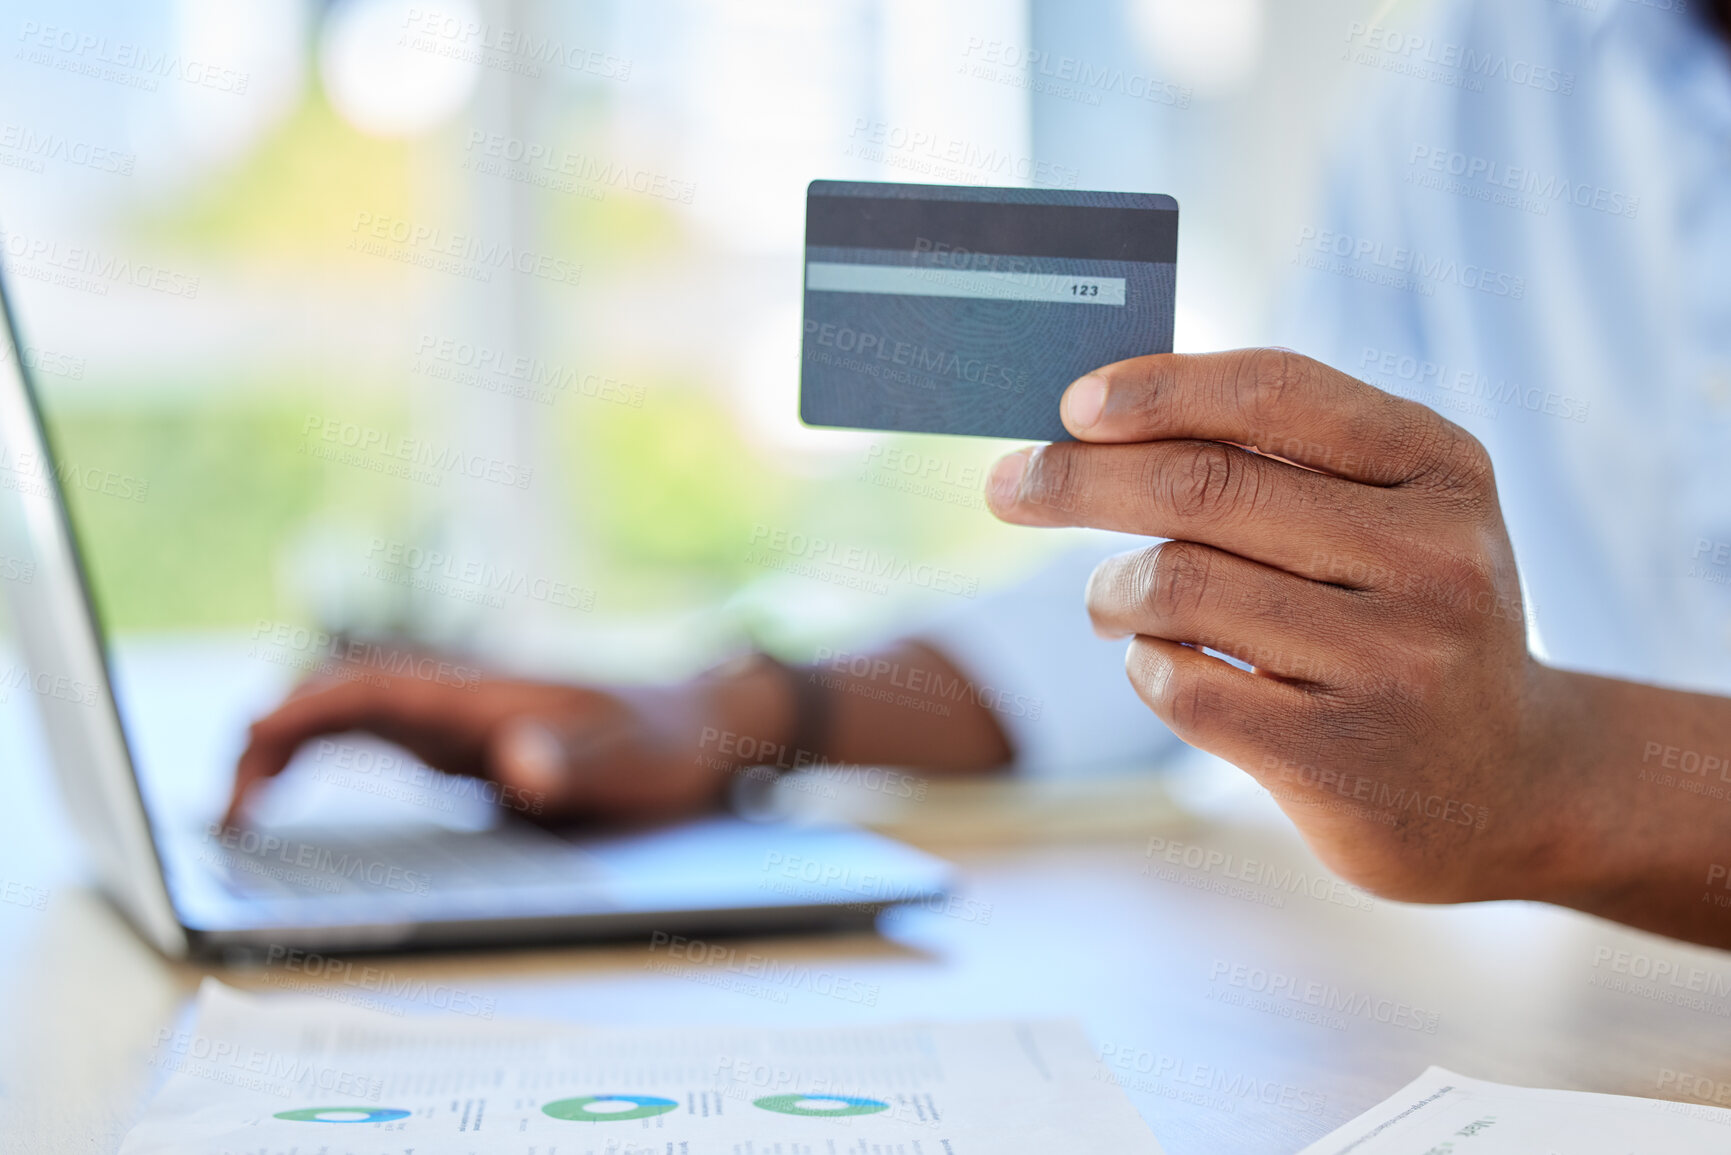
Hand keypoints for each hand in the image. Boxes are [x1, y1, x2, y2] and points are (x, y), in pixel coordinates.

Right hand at [223, 657, 795, 828]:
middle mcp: (461, 696)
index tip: (256, 744)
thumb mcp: (633, 764)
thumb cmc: (669, 744)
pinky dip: (320, 754)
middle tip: (232, 809)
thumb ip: (575, 762)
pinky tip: (294, 794)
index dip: (310, 709)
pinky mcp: (462, 743)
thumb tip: (514, 767)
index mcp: (490, 694)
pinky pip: (372, 735)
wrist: (702, 729)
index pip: (378, 684)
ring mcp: (457, 717)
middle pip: (344, 691)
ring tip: (242, 810)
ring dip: (290, 744)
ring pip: (349, 711)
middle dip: (276, 734)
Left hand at [985, 349, 1571, 903]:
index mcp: (1442, 467)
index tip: (1072, 403)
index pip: (1276, 390)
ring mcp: (1390, 662)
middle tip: (1010, 485)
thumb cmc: (1409, 619)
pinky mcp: (1335, 755)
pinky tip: (1160, 662)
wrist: (1509, 785)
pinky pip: (1179, 684)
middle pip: (1203, 485)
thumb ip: (1281, 460)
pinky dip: (1142, 664)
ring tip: (1109, 600)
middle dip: (1078, 478)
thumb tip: (1098, 420)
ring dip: (1110, 587)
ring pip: (1177, 585)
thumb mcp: (1394, 516)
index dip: (1158, 388)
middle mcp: (1432, 558)